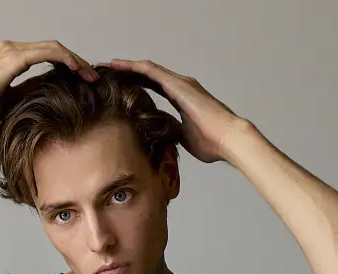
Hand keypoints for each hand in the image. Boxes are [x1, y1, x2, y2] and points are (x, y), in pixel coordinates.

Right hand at [0, 39, 97, 130]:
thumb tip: (49, 91)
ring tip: (90, 75)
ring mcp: (11, 51)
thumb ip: (29, 91)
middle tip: (93, 76)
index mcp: (11, 57)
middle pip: (53, 48)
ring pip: (53, 47)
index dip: (67, 64)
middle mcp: (11, 49)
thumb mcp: (13, 101)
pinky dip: (64, 59)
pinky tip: (77, 70)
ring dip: (75, 60)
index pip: (46, 54)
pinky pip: (46, 52)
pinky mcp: (12, 58)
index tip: (83, 79)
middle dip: (77, 62)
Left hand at [107, 58, 245, 163]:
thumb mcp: (184, 137)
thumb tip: (160, 137)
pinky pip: (152, 71)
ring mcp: (180, 83)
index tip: (121, 87)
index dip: (137, 86)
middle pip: (149, 76)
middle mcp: (180, 86)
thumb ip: (172, 131)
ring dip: (128, 67)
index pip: (155, 88)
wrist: (227, 138)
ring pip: (148, 69)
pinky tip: (120, 66)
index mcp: (182, 98)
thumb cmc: (212, 142)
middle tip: (110, 73)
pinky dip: (135, 67)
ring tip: (110, 66)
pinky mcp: (178, 84)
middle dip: (130, 74)